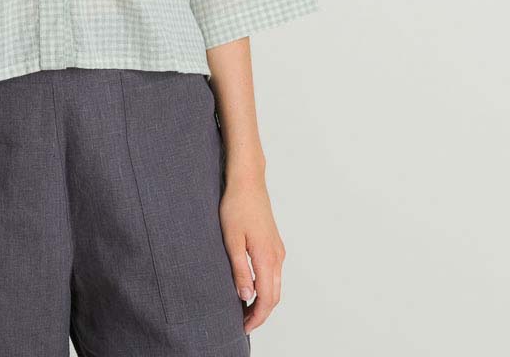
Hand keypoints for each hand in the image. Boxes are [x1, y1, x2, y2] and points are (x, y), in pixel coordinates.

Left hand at [218, 172, 285, 333]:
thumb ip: (239, 270)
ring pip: (275, 284)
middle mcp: (277, 256)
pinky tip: (251, 285)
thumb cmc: (236, 206)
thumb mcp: (231, 240)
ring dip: (263, 300)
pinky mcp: (274, 243)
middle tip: (242, 322)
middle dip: (260, 313)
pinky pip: (274, 272)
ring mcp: (278, 249)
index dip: (256, 317)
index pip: (266, 298)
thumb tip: (246, 296)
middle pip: (274, 295)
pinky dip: (266, 286)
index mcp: (266, 257)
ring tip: (244, 307)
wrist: (248, 181)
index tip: (244, 327)